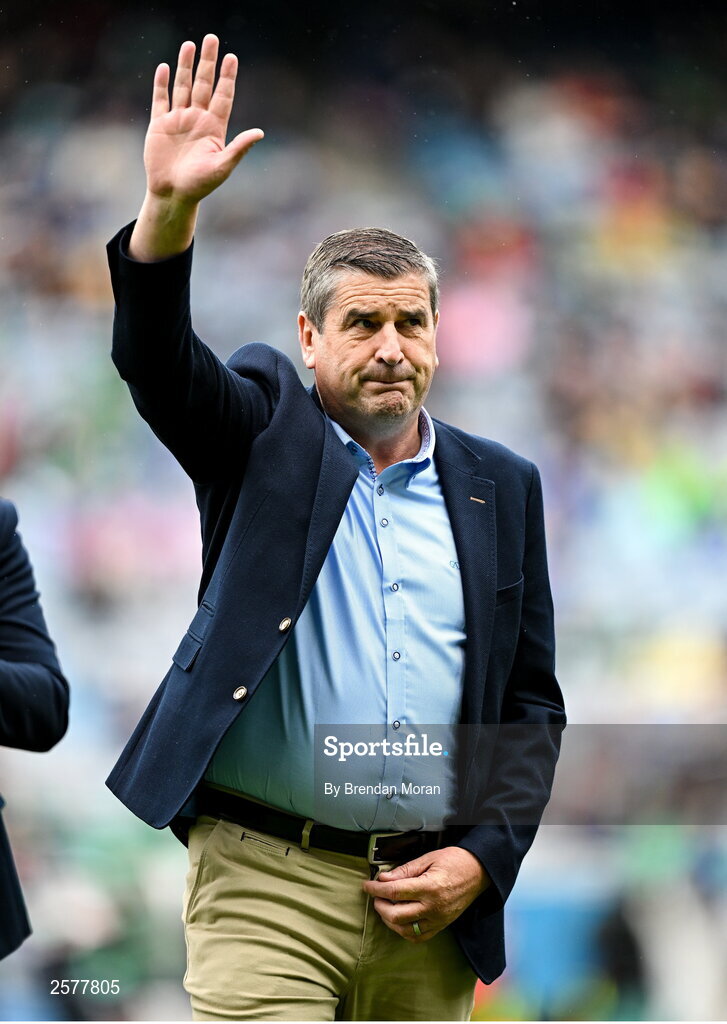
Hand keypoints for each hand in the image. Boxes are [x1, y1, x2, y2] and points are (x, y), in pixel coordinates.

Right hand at [144, 33, 262, 204]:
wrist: (173, 195)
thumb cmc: (200, 185)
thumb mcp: (222, 166)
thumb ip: (239, 148)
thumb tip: (260, 132)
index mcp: (214, 127)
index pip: (223, 96)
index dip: (227, 77)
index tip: (232, 57)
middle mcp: (197, 119)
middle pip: (204, 84)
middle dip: (208, 62)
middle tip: (212, 38)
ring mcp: (178, 120)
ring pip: (183, 86)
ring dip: (186, 66)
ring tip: (189, 45)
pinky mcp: (159, 125)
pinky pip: (160, 100)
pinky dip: (161, 84)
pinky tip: (164, 67)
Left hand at [362, 846, 490, 942]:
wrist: (479, 872)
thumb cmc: (454, 860)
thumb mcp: (428, 858)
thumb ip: (405, 870)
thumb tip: (383, 879)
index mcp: (430, 887)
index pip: (395, 892)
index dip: (376, 889)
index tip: (366, 885)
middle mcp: (434, 907)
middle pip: (396, 915)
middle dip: (380, 906)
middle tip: (376, 895)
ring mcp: (439, 919)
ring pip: (405, 930)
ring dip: (390, 920)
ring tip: (385, 906)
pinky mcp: (442, 926)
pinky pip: (419, 936)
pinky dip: (404, 930)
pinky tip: (399, 919)